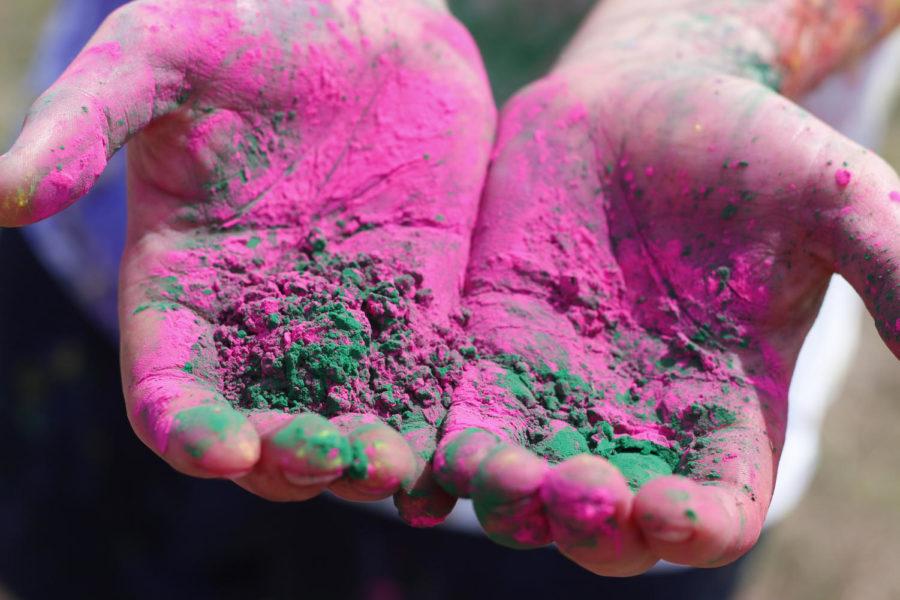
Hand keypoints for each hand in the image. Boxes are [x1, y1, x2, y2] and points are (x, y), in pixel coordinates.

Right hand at [0, 0, 494, 517]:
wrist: (366, 17)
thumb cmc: (249, 27)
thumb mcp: (159, 56)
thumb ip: (86, 122)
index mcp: (183, 282)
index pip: (169, 387)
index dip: (186, 429)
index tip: (221, 448)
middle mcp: (260, 319)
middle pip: (262, 429)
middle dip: (288, 459)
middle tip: (327, 457)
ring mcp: (344, 318)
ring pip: (345, 423)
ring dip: (361, 462)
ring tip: (391, 467)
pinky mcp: (416, 305)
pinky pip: (423, 383)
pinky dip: (433, 425)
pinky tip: (450, 449)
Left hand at [432, 30, 899, 573]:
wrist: (645, 99)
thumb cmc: (746, 147)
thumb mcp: (830, 195)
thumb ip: (890, 262)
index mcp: (726, 410)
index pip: (715, 508)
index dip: (695, 527)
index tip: (668, 510)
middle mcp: (636, 419)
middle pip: (609, 520)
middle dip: (590, 525)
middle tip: (572, 492)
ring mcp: (557, 391)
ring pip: (526, 486)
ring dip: (509, 502)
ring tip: (498, 479)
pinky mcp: (491, 351)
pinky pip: (462, 421)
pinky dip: (442, 457)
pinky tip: (415, 468)